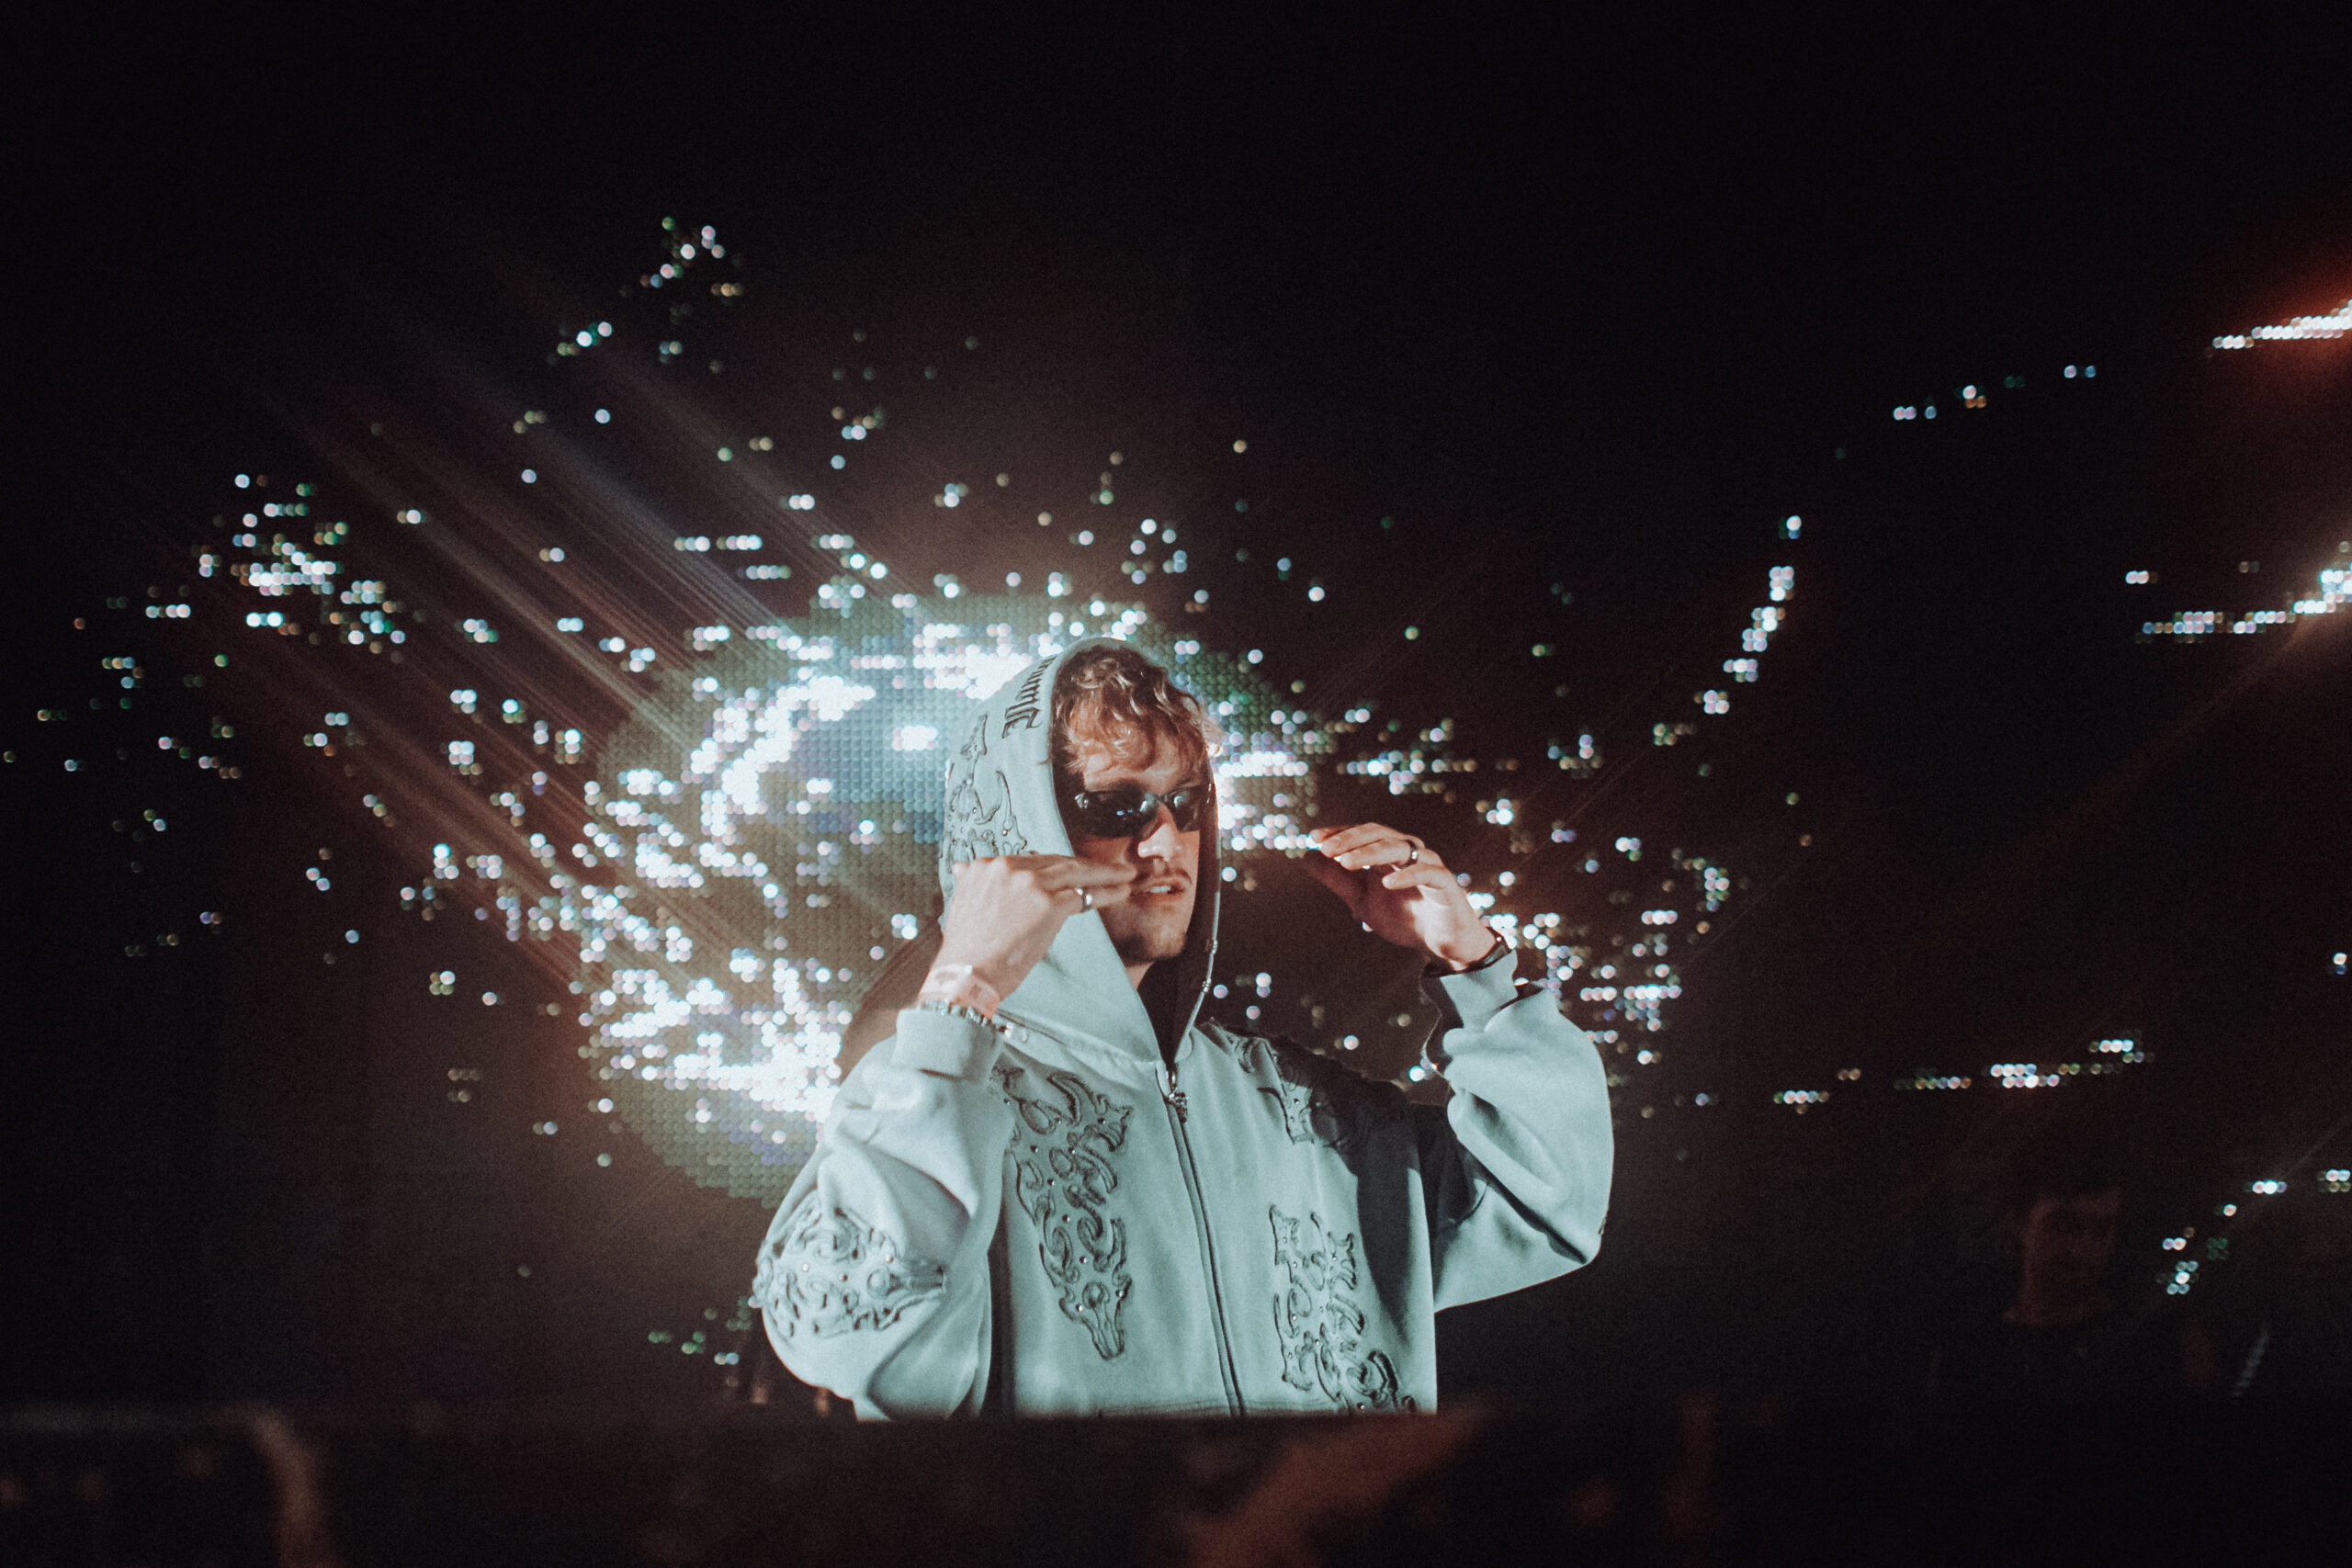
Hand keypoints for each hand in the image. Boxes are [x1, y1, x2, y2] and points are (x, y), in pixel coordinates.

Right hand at [928, 856, 1136, 1004]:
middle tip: (1112, 867)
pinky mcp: (1048, 905)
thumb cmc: (966, 949)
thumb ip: (970, 882)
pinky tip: (1120, 893)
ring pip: (1076, 873)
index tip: (1076, 868)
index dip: (1060, 866)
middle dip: (1088, 865)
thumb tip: (963, 868)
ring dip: (1106, 874)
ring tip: (1125, 875)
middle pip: (1058, 861)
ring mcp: (1031, 885)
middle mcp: (1009, 868)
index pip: (1035, 860)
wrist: (966, 974)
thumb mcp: (961, 904)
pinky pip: (1084, 896)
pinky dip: (1106, 894)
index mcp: (987, 866)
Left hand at [1305, 824, 1497, 969]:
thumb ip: (1337, 880)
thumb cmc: (1404, 917)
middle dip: (1351, 839)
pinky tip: (1386, 883)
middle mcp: (1409, 852)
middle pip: (1379, 834)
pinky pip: (1428, 872)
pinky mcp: (1446, 883)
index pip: (1362, 833)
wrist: (1440, 944)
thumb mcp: (1362, 900)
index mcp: (1389, 852)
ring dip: (1371, 853)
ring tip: (1346, 863)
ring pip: (1400, 848)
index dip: (1339, 833)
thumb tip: (1306, 857)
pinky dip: (1407, 875)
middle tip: (1326, 849)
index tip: (1313, 838)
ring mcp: (1429, 864)